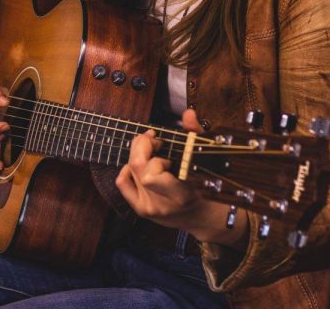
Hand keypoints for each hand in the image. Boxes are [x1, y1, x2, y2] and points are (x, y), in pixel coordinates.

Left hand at [114, 109, 205, 229]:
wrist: (202, 217)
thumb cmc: (207, 186)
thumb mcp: (205, 160)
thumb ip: (195, 135)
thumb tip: (188, 113)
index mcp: (181, 195)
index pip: (150, 175)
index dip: (151, 155)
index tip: (163, 144)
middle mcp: (161, 204)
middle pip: (137, 168)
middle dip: (142, 146)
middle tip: (155, 140)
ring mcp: (149, 208)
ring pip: (129, 170)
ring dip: (139, 155)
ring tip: (153, 152)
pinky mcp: (140, 209)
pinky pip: (122, 182)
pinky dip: (127, 168)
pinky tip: (142, 166)